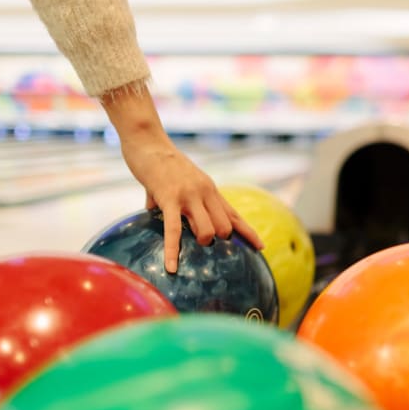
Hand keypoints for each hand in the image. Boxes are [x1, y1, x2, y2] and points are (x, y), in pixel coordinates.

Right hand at [101, 86, 262, 271]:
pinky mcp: (169, 198)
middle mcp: (205, 192)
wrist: (148, 141)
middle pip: (225, 225)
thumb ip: (172, 196)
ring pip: (207, 229)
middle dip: (221, 239)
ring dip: (203, 240)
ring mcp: (189, 195)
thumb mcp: (178, 180)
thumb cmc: (160, 162)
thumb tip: (152, 209)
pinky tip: (171, 267)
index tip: (260, 247)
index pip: (234, 214)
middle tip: (206, 243)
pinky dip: (173, 251)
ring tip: (192, 244)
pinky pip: (174, 230)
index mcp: (209, 189)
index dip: (248, 232)